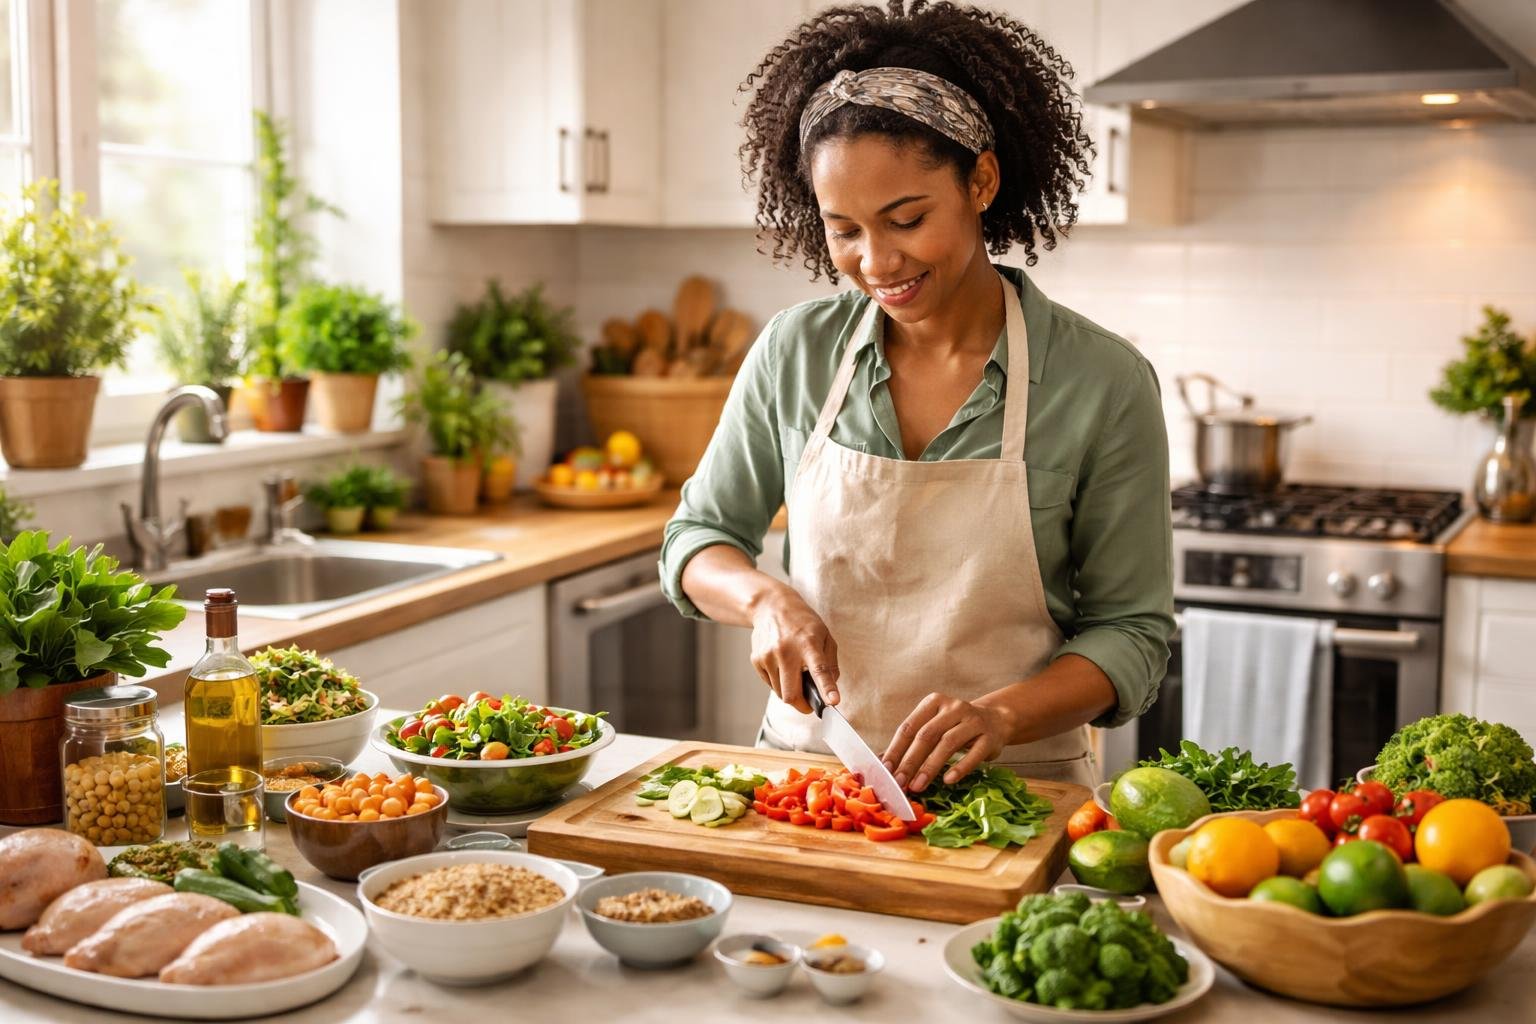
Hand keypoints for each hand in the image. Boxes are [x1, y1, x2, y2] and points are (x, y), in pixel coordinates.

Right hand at [749, 586, 838, 713]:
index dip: (826, 688)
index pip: (819, 670)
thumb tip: (829, 689)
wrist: (770, 606)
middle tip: (810, 702)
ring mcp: (768, 656)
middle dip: (802, 705)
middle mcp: (786, 651)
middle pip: (791, 694)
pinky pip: (770, 684)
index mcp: (808, 644)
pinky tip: (781, 665)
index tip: (832, 702)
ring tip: (794, 673)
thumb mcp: (825, 635)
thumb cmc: (802, 622)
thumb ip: (831, 663)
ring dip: (790, 691)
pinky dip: (778, 682)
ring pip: (780, 693)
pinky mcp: (756, 660)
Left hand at [882, 693, 1012, 792]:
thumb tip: (883, 762)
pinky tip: (948, 780)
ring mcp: (973, 721)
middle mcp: (953, 707)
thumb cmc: (956, 727)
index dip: (896, 749)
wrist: (995, 720)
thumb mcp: (934, 726)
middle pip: (927, 735)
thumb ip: (911, 742)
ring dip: (930, 767)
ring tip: (918, 786)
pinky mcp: (989, 737)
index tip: (886, 769)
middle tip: (900, 782)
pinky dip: (960, 767)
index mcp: (934, 702)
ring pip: (948, 743)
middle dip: (910, 761)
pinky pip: (974, 753)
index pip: (910, 726)